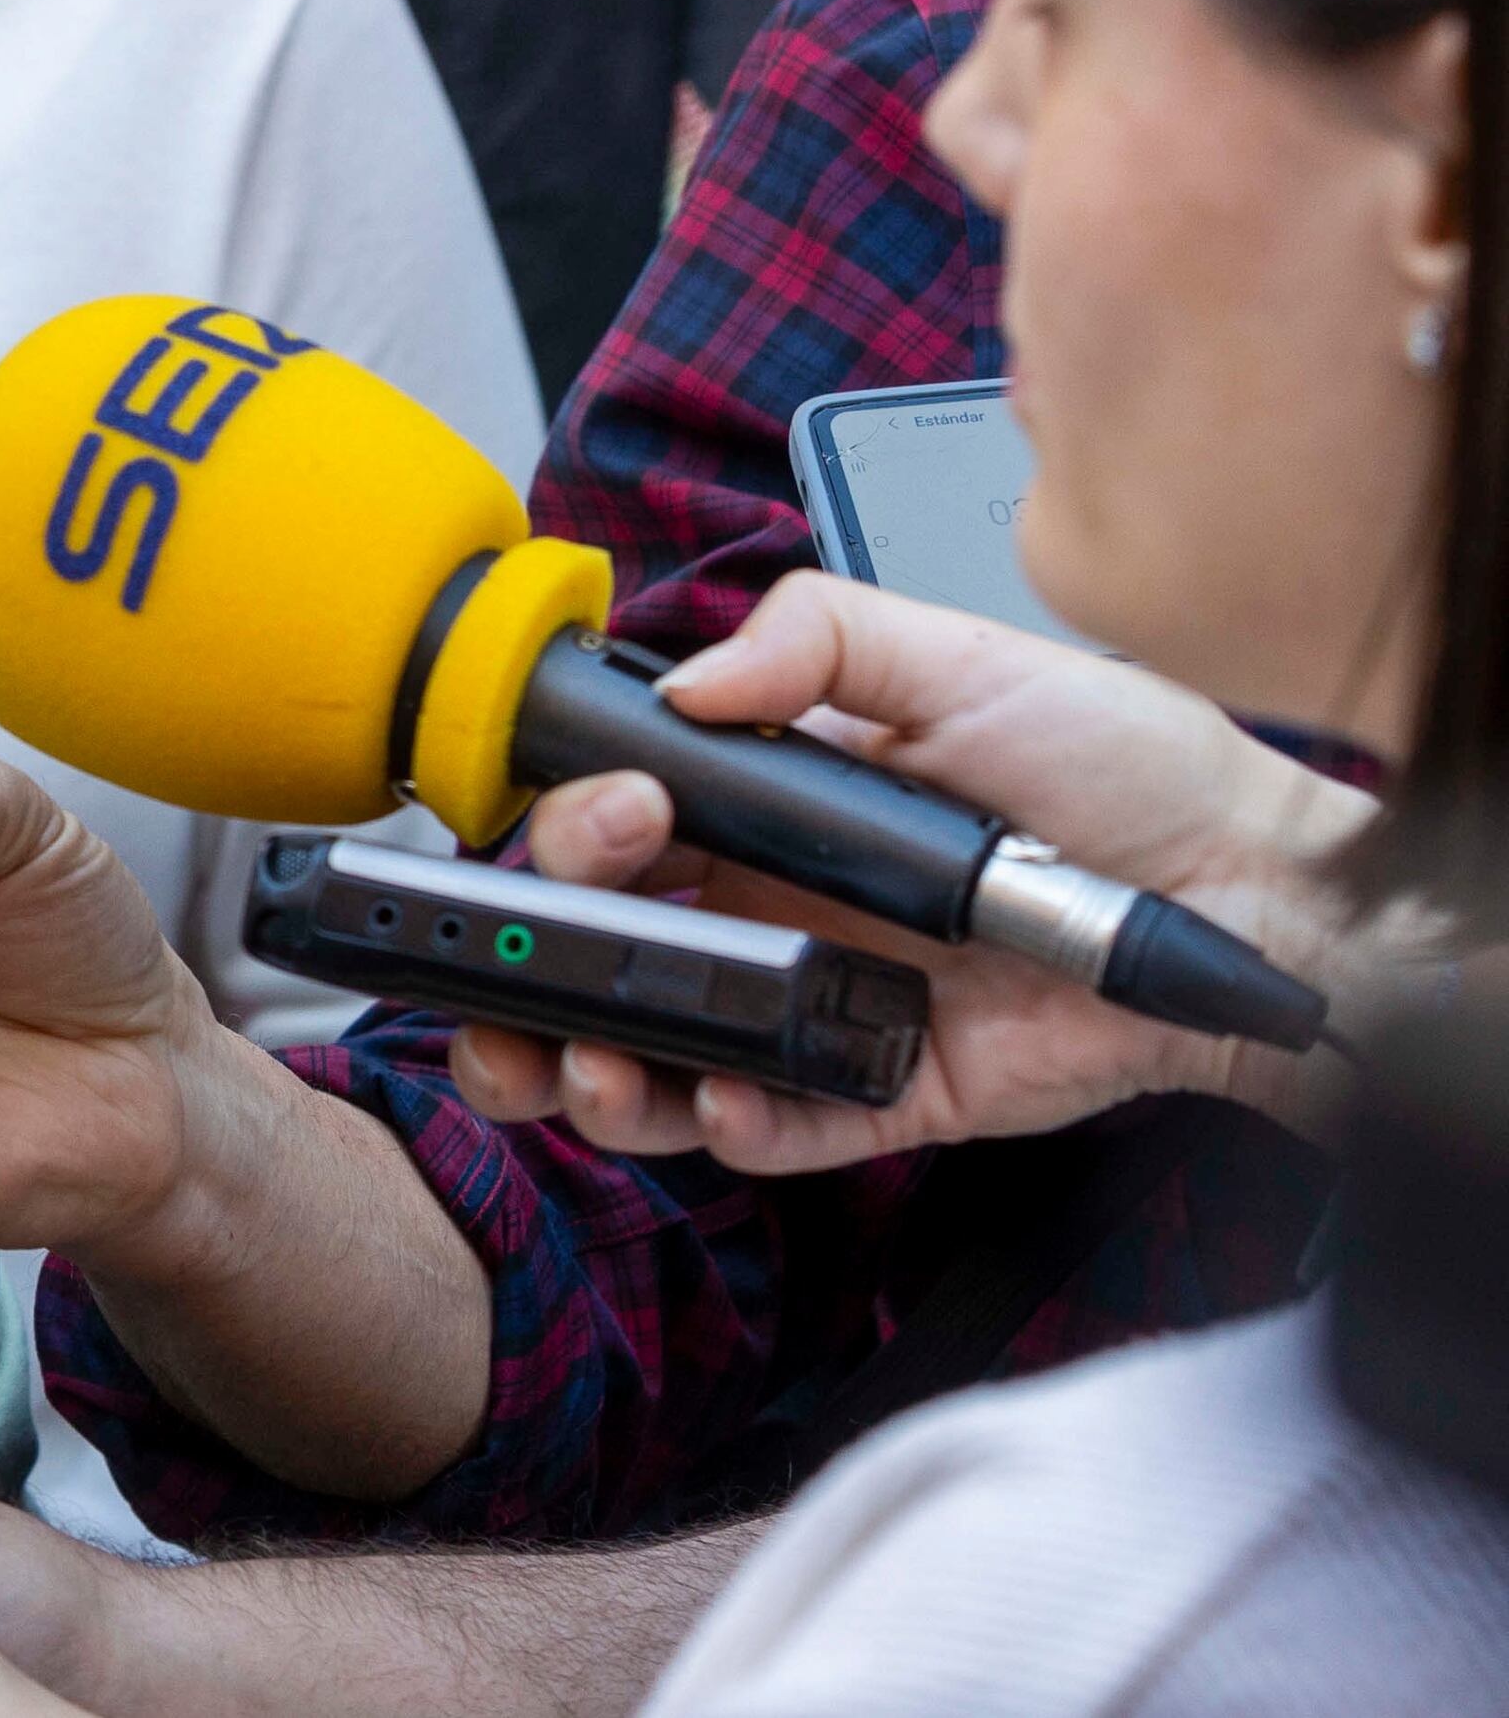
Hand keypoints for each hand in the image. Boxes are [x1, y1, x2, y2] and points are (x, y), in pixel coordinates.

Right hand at [442, 575, 1385, 1170]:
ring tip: (595, 1071)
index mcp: (774, 806)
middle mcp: (782, 908)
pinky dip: (733, 1127)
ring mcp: (829, 1006)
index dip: (578, 832)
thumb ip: (820, 639)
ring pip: (667, 1056)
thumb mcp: (964, 660)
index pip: (623, 824)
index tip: (610, 821)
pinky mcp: (890, 1092)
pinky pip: (786, 1129)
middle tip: (519, 983)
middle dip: (526, 978)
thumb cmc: (1125, 768)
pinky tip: (723, 1098)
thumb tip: (692, 682)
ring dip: (602, 1073)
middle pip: (610, 952)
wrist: (1250, 892)